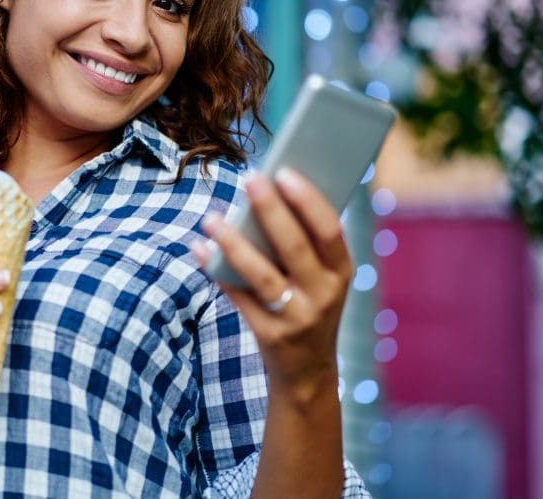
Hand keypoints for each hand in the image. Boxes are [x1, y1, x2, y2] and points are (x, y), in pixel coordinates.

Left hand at [194, 168, 352, 403]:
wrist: (309, 370)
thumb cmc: (310, 304)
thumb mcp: (322, 278)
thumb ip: (304, 243)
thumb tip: (268, 191)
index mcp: (341, 272)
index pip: (330, 230)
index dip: (308, 201)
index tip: (284, 171)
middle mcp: (324, 295)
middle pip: (294, 247)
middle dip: (270, 210)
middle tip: (249, 179)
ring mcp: (297, 317)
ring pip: (262, 275)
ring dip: (234, 243)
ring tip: (211, 218)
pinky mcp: (270, 335)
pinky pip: (239, 298)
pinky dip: (218, 271)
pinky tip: (201, 249)